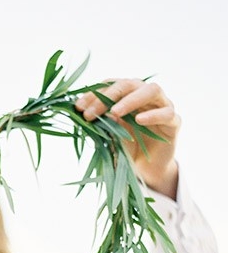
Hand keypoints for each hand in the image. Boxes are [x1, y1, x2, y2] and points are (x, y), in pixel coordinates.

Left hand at [75, 78, 179, 199]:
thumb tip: (81, 112)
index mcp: (128, 95)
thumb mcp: (108, 134)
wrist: (146, 168)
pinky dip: (153, 115)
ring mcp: (162, 106)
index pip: (111, 85)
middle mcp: (146, 96)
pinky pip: (167, 113)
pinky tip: (139, 120)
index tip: (78, 108)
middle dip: (108, 96)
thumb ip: (99, 122)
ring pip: (152, 90)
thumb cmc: (126, 147)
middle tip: (91, 113)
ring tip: (114, 112)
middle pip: (129, 84)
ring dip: (131, 99)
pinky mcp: (174, 122)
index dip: (94, 93)